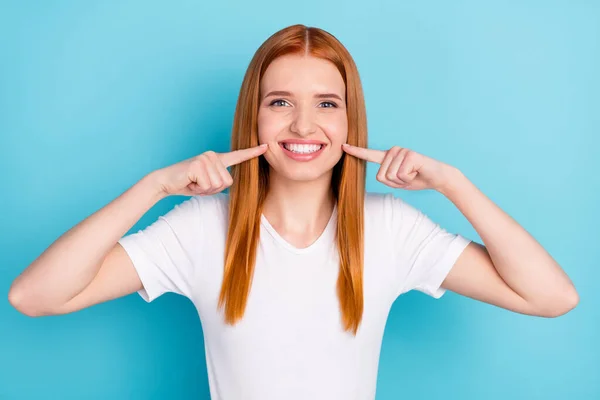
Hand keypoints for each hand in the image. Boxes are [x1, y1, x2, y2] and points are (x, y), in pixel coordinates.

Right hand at [154, 144, 267, 195]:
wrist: (166, 182)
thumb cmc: (188, 183)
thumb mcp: (208, 183)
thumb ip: (220, 182)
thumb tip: (229, 184)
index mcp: (217, 159)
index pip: (237, 156)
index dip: (252, 153)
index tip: (266, 146)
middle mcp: (213, 156)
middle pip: (227, 182)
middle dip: (212, 189)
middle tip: (198, 183)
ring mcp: (205, 158)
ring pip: (217, 184)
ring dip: (204, 189)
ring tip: (194, 182)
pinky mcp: (198, 164)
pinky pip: (207, 185)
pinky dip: (198, 188)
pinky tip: (189, 181)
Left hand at [342, 144, 456, 191]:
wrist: (437, 178)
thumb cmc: (416, 179)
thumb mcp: (397, 182)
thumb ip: (386, 178)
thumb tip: (381, 175)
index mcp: (388, 157)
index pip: (369, 155)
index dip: (356, 152)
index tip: (344, 146)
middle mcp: (393, 151)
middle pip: (381, 176)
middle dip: (394, 183)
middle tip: (408, 177)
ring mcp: (402, 151)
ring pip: (391, 176)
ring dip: (403, 181)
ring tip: (413, 174)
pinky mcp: (410, 155)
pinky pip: (401, 175)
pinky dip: (410, 179)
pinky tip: (417, 172)